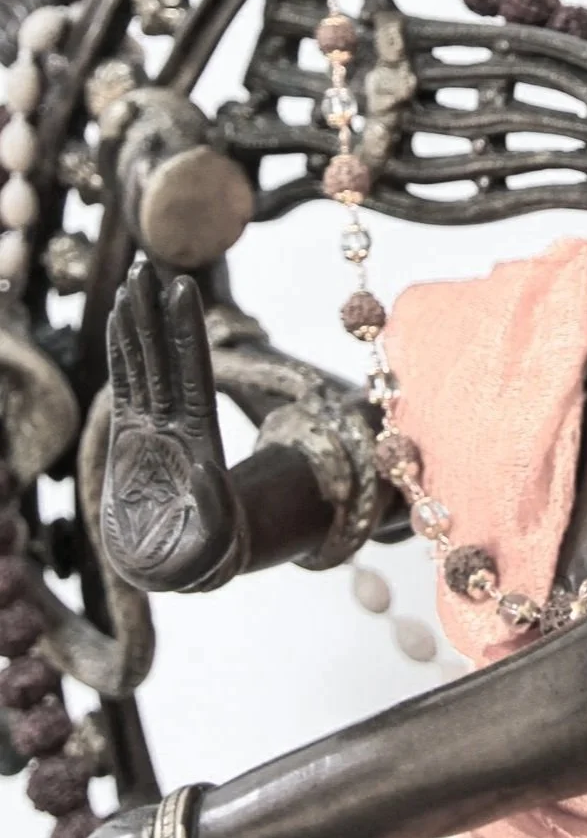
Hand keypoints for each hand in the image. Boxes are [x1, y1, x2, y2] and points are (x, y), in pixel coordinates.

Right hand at [102, 263, 241, 593]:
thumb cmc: (202, 561)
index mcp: (199, 443)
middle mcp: (178, 426)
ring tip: (135, 282)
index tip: (181, 292)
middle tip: (149, 267)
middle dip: (158, 315)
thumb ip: (213, 515)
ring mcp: (155, 427)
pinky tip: (122, 322)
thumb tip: (212, 481)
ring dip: (140, 325)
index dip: (186, 335)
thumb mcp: (213, 544)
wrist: (179, 570)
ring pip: (147, 366)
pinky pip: (128, 386)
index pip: (192, 375)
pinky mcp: (133, 437)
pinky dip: (124, 354)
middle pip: (169, 359)